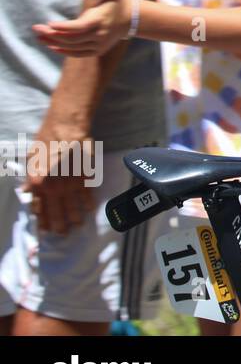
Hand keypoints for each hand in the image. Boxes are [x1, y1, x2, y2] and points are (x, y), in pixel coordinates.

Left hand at [24, 115, 96, 234]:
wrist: (65, 129)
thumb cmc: (46, 140)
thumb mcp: (31, 160)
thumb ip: (31, 178)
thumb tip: (28, 192)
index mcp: (37, 184)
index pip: (39, 208)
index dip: (42, 220)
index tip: (45, 230)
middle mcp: (53, 187)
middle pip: (56, 211)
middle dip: (59, 225)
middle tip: (62, 234)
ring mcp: (70, 183)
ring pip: (72, 206)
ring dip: (74, 218)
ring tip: (76, 225)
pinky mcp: (84, 177)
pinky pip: (86, 194)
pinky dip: (88, 203)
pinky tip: (89, 209)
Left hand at [33, 0, 131, 56]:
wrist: (131, 18)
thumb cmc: (117, 1)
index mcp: (100, 20)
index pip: (79, 27)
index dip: (63, 27)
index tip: (48, 24)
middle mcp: (100, 35)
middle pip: (72, 39)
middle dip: (51, 35)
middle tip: (36, 29)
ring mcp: (99, 45)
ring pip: (73, 47)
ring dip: (54, 43)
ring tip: (39, 38)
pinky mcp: (98, 50)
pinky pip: (78, 54)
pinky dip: (64, 51)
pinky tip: (52, 46)